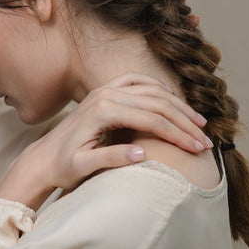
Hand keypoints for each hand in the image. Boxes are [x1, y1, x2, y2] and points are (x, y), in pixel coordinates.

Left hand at [24, 71, 211, 193]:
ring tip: (198, 122)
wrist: (42, 158)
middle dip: (185, 122)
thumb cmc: (62, 167)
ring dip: (177, 105)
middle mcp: (104, 95)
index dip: (178, 135)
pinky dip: (157, 87)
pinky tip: (171, 97)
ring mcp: (104, 91)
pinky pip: (136, 81)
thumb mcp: (83, 167)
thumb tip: (142, 153)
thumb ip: (111, 159)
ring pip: (151, 90)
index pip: (152, 120)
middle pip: (157, 103)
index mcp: (102, 112)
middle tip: (206, 141)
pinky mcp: (103, 92)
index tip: (198, 150)